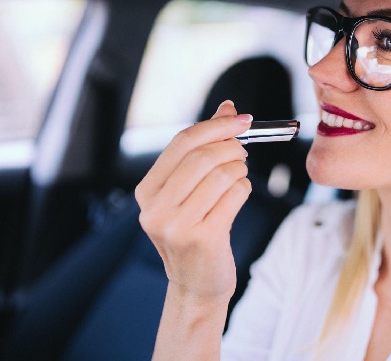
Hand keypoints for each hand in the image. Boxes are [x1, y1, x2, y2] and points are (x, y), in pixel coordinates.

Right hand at [136, 100, 252, 306]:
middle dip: (232, 147)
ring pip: (222, 174)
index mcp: (146, 191)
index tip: (242, 118)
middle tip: (243, 151)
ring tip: (238, 177)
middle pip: (203, 156)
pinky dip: (244, 189)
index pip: (182, 142)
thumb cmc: (195, 230)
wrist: (197, 284)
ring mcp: (176, 226)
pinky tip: (237, 198)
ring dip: (240, 170)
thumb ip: (204, 147)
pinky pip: (235, 195)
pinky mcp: (202, 239)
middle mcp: (155, 208)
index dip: (216, 125)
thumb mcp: (190, 189)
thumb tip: (227, 107)